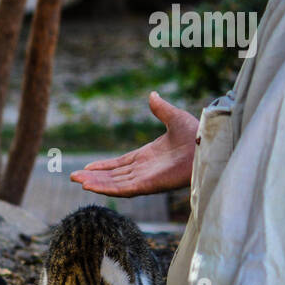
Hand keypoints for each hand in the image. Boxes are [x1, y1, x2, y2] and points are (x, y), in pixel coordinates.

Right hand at [70, 92, 198, 196]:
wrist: (210, 143)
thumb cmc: (198, 133)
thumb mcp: (174, 117)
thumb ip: (161, 109)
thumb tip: (152, 95)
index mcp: (148, 157)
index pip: (121, 165)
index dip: (104, 167)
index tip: (87, 168)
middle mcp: (145, 170)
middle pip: (114, 176)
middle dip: (94, 177)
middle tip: (74, 178)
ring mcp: (147, 179)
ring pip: (115, 184)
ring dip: (96, 183)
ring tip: (77, 181)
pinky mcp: (149, 185)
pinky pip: (124, 189)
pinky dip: (107, 189)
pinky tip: (91, 187)